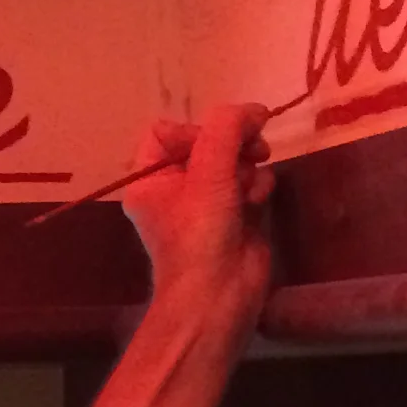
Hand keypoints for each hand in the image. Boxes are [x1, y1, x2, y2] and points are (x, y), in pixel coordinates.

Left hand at [118, 100, 273, 320]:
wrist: (219, 296)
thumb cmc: (201, 234)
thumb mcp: (209, 171)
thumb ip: (228, 128)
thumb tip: (255, 110)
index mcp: (149, 179)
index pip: (167, 131)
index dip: (195, 129)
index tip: (215, 143)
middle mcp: (174, 189)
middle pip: (207, 142)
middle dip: (232, 144)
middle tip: (254, 148)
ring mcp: (206, 203)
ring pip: (233, 160)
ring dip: (248, 166)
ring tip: (252, 185)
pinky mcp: (235, 216)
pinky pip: (249, 182)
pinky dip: (257, 186)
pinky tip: (257, 201)